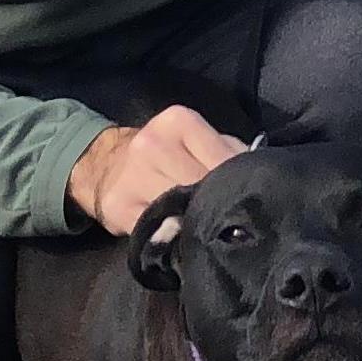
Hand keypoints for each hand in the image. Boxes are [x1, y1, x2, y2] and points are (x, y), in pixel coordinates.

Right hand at [67, 104, 244, 236]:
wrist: (102, 163)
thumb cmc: (160, 152)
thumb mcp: (193, 138)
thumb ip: (227, 151)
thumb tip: (258, 176)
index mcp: (179, 122)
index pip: (224, 161)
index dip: (239, 184)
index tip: (249, 201)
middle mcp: (153, 145)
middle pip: (204, 185)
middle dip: (220, 204)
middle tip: (233, 221)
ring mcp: (134, 177)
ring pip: (183, 210)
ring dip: (200, 223)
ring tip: (211, 230)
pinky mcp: (119, 208)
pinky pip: (159, 231)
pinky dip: (177, 238)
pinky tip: (185, 238)